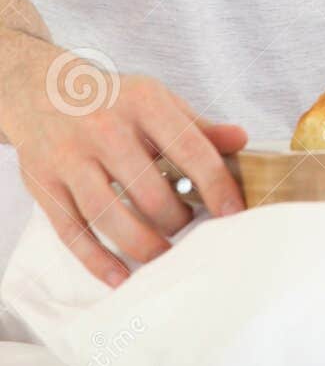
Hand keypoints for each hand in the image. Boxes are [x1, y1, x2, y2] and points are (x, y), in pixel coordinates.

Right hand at [8, 59, 246, 285]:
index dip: (216, 185)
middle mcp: (105, 128)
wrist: (42, 88)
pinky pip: (73, 233)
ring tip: (163, 252)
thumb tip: (241, 140)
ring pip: (111, 218)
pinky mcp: (44, 184)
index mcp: (143, 102)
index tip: (233, 213)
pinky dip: (98, 262)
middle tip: (186, 225)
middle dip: (177, 220)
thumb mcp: (156, 100)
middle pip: (151, 194)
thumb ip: (197, 126)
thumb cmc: (112, 100)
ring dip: (144, 246)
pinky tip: (121, 277)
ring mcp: (70, 158)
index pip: (190, 149)